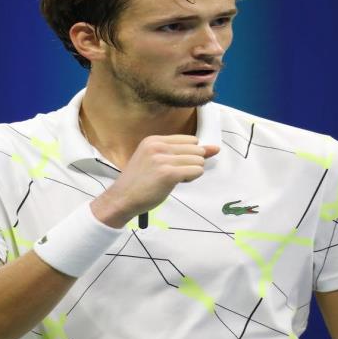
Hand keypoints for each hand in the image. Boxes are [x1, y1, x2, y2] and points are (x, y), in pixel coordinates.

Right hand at [90, 135, 218, 227]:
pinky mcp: (168, 173)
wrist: (121, 199)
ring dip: (191, 172)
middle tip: (173, 174)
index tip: (174, 165)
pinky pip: (196, 171)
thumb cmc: (140, 182)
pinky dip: (191, 179)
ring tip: (172, 179)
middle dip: (191, 163)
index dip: (188, 155)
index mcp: (154, 140)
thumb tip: (216, 148)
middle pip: (197, 148)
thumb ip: (185, 152)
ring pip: (198, 160)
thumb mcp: (156, 160)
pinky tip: (177, 183)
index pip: (190, 139)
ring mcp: (162, 159)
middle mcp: (158, 146)